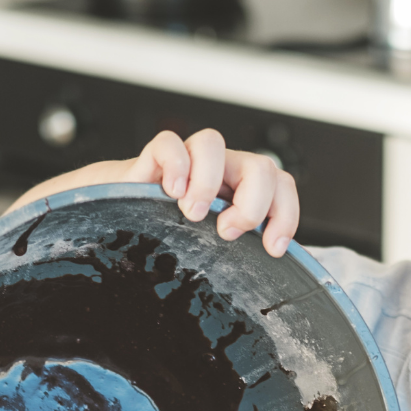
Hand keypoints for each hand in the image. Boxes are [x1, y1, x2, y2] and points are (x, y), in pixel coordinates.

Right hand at [123, 129, 298, 257]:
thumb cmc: (176, 235)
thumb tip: (268, 268)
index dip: (285, 215)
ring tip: (193, 214)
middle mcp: (222, 170)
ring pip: (213, 142)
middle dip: (251, 205)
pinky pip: (170, 142)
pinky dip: (174, 166)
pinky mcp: (156, 156)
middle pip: (261, 165)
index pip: (281, 186)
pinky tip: (171, 193)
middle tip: (227, 231)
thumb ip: (243, 249)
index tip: (272, 248)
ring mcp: (190, 159)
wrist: (126, 219)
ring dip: (207, 183)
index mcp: (244, 190)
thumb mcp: (216, 248)